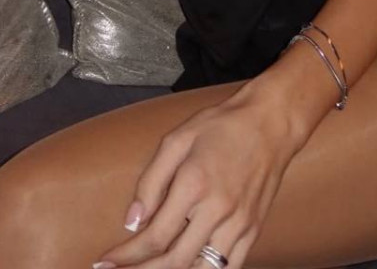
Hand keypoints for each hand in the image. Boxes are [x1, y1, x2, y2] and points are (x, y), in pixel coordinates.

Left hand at [92, 83, 302, 268]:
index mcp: (194, 184)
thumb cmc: (222, 126)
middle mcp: (218, 209)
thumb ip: (151, 181)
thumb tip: (133, 222)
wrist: (271, 122)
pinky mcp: (253, 230)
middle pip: (174, 262)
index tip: (105, 262)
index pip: (154, 236)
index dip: (126, 255)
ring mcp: (239, 224)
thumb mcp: (178, 139)